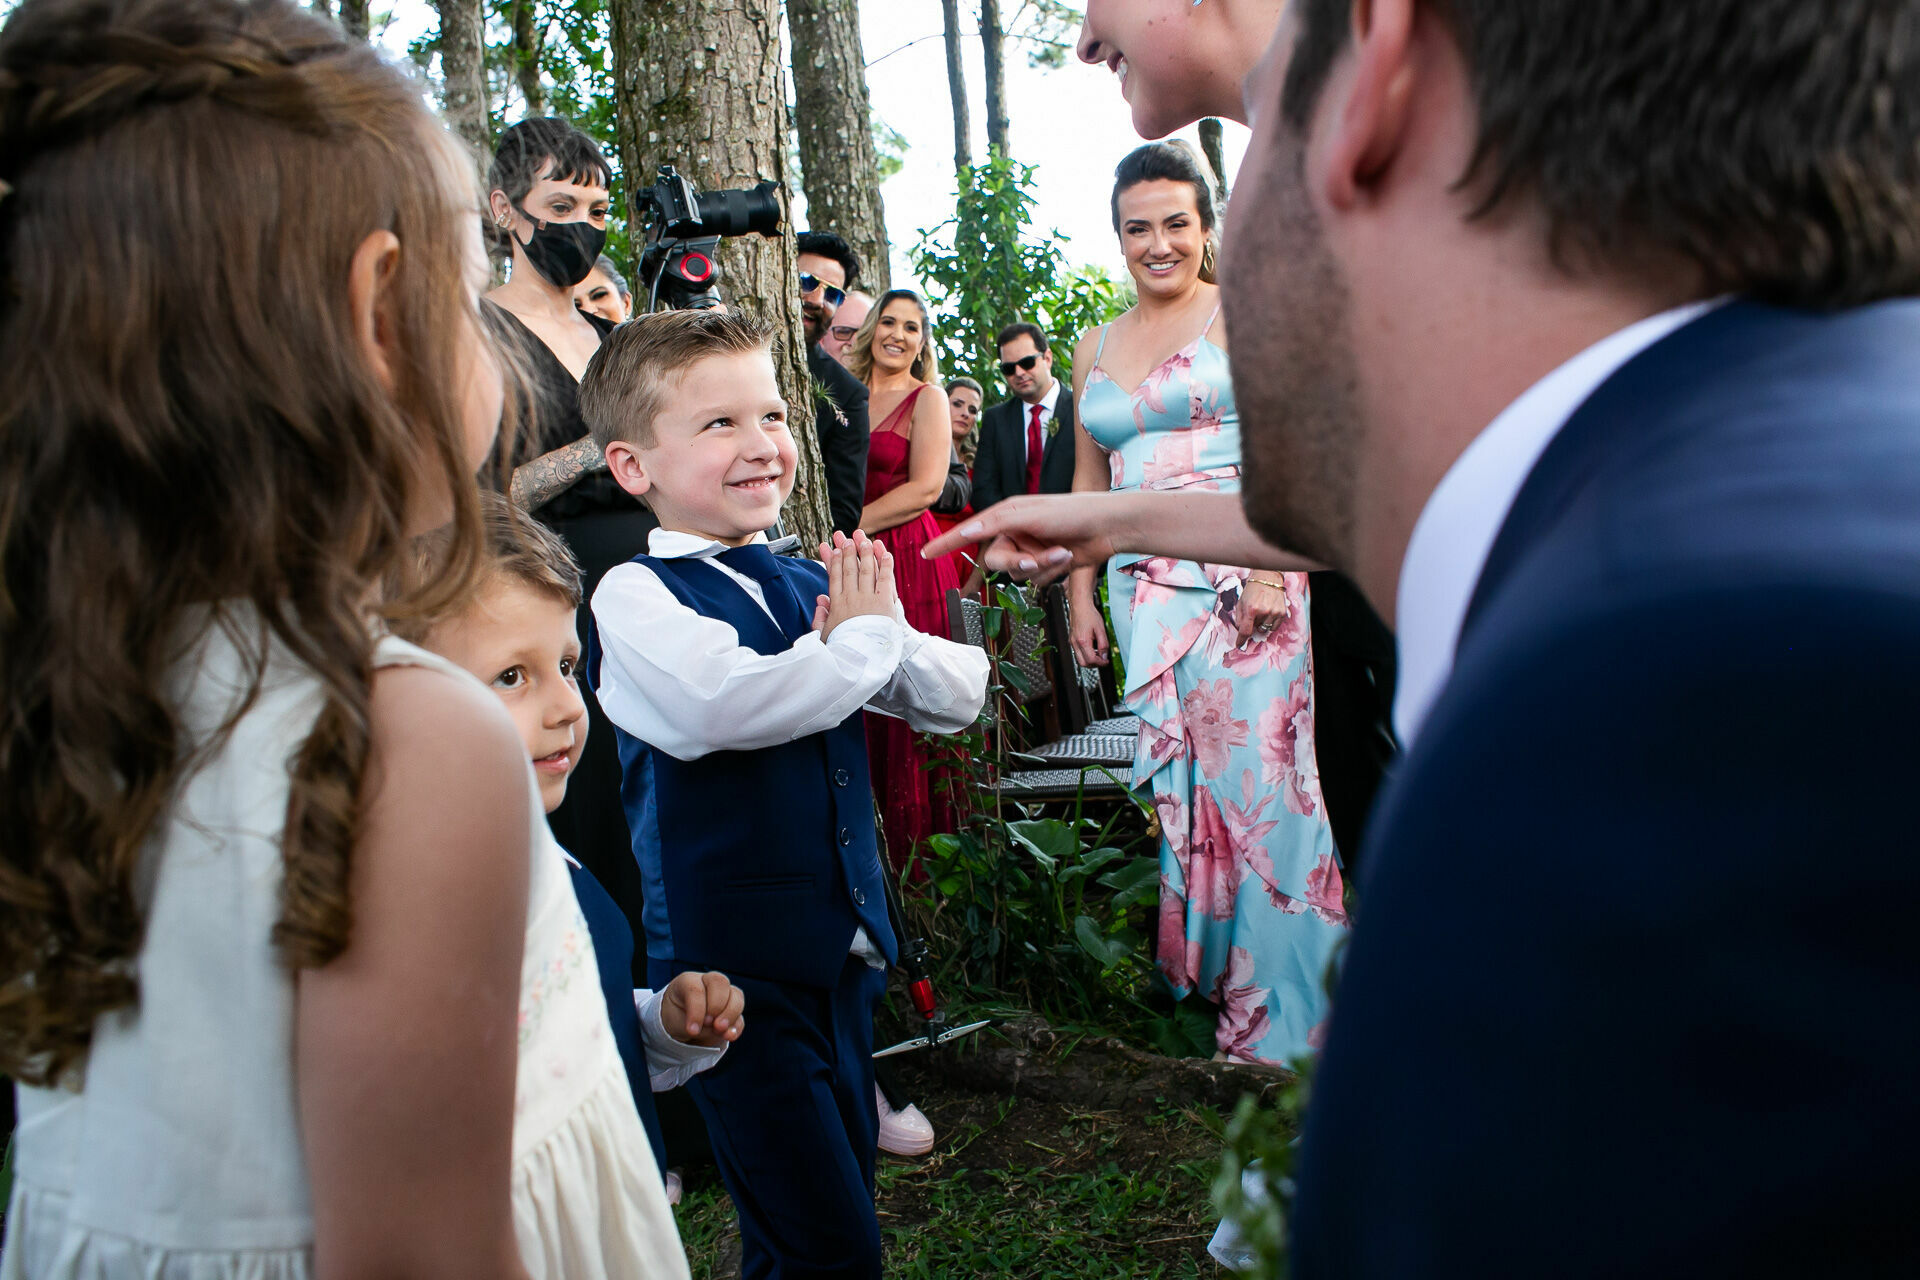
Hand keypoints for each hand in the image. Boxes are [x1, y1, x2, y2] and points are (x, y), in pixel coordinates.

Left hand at [660, 970, 744, 1047]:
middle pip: (720, 983)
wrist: (682, 1027)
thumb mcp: (675, 1019)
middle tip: (709, 1023)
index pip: (696, 989)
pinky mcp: (733, 1009)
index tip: (692, 1030)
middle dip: (716, 1006)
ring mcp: (724, 994)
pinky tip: (729, 1036)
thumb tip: (720, 1028)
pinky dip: (736, 1026)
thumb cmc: (676, 1018)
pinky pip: (740, 1014)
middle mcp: (708, 982)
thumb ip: (695, 1019)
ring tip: (720, 1031)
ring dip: (730, 1014)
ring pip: (736, 995)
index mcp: (689, 981)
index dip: (697, 1010)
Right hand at [820, 530, 896, 640]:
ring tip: (864, 540)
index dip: (834, 561)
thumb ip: (820, 617)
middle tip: (848, 539)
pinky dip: (886, 565)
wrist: (861, 659)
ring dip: (865, 553)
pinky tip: (885, 552)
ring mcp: (868, 599)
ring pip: (866, 570)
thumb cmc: (844, 649)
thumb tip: (820, 600)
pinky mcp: (884, 603)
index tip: (835, 550)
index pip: (835, 577)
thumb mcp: (824, 635)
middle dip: (848, 552)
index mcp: (837, 605)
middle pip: (849, 569)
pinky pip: (885, 579)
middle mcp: (852, 598)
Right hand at [919, 494, 1119, 585]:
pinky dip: (1053, 571)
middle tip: (1036, 557)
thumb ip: (996, 522)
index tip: (925, 554)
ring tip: (1063, 551)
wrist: (1107, 527)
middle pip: (997, 562)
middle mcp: (1015, 533)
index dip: (947, 544)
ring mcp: (1030, 550)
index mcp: (1005, 516)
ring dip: (1042, 566)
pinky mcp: (1046, 564)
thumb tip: (967, 529)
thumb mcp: (1029, 514)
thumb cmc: (1071, 512)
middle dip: (1018, 563)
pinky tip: (1069, 556)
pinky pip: (1037, 579)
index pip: (969, 531)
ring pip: (1019, 574)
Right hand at [1069, 590, 1109, 666]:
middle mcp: (1075, 643)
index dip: (1100, 663)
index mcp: (1083, 641)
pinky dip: (1085, 654)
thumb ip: (1103, 644)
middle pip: (1083, 663)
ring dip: (1089, 660)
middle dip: (1094, 664)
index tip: (1106, 661)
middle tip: (1102, 660)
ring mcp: (1072, 642)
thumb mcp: (1101, 629)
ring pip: (1079, 659)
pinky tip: (1092, 648)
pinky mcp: (1071, 640)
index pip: (1091, 660)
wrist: (1080, 606)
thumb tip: (1105, 655)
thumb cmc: (1089, 614)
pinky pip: (1077, 652)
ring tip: (1098, 653)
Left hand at [1234, 576, 1290, 645]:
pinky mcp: (1282, 613)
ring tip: (1261, 612)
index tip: (1239, 644)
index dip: (1241, 640)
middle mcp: (1263, 611)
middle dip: (1252, 624)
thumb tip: (1240, 631)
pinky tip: (1268, 614)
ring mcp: (1274, 612)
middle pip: (1255, 629)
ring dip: (1261, 624)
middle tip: (1254, 614)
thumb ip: (1239, 618)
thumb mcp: (1241, 602)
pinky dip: (1270, 624)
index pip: (1245, 631)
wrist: (1268, 578)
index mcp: (1251, 609)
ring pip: (1265, 629)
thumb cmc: (1253, 590)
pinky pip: (1274, 627)